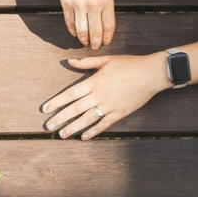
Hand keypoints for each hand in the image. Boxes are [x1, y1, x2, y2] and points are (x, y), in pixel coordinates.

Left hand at [41, 52, 168, 139]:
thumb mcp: (107, 60)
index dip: (56, 102)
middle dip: (60, 118)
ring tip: (62, 135)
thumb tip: (69, 62)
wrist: (152, 73)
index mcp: (94, 82)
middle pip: (75, 109)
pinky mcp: (120, 113)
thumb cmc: (129, 64)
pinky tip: (84, 137)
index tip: (45, 109)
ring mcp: (110, 105)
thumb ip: (87, 63)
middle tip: (48, 127)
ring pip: (87, 119)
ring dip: (73, 127)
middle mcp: (99, 95)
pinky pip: (104, 124)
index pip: (70, 94)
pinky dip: (93, 131)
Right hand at [51, 0, 113, 49]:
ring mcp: (78, 5)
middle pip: (95, 31)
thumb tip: (102, 17)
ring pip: (81, 30)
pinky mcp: (66, 3)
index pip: (109, 25)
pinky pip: (69, 22)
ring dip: (83, 39)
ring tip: (84, 43)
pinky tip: (75, 33)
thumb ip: (105, 1)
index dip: (107, 36)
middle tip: (95, 46)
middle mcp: (93, 5)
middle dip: (96, 41)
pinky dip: (72, 30)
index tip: (106, 41)